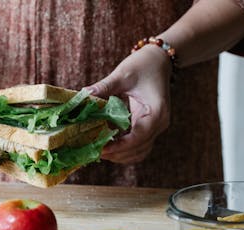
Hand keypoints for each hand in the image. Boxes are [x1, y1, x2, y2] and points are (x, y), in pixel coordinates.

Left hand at [86, 45, 171, 163]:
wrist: (158, 60)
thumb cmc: (143, 65)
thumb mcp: (122, 74)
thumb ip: (104, 87)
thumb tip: (83, 95)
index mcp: (156, 112)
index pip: (138, 137)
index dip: (119, 146)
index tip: (100, 149)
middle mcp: (159, 124)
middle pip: (138, 150)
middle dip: (116, 153)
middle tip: (93, 150)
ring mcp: (155, 128)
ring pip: (138, 153)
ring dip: (119, 155)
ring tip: (98, 149)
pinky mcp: (148, 128)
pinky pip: (137, 147)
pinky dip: (123, 150)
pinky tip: (107, 144)